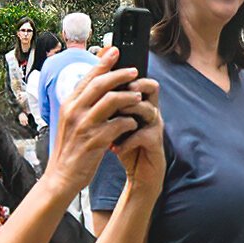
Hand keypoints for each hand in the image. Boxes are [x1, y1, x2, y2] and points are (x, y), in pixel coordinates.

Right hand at [46, 48, 150, 194]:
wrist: (62, 176)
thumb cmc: (72, 148)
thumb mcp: (73, 121)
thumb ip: (84, 104)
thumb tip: (101, 85)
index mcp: (69, 104)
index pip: (87, 77)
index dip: (102, 63)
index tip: (115, 50)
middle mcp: (74, 111)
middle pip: (99, 84)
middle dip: (119, 75)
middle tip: (135, 71)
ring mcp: (83, 125)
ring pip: (110, 101)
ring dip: (128, 97)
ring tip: (139, 97)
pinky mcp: (94, 141)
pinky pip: (117, 125)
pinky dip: (128, 121)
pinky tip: (134, 123)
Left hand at [112, 77, 165, 194]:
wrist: (141, 172)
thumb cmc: (126, 146)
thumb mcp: (114, 123)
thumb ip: (108, 106)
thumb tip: (88, 89)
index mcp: (140, 103)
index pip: (138, 79)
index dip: (124, 73)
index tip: (107, 70)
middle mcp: (151, 111)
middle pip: (151, 87)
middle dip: (130, 87)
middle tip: (112, 91)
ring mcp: (154, 125)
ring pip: (147, 108)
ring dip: (127, 111)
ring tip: (111, 118)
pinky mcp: (155, 142)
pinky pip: (143, 135)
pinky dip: (126, 141)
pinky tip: (113, 148)